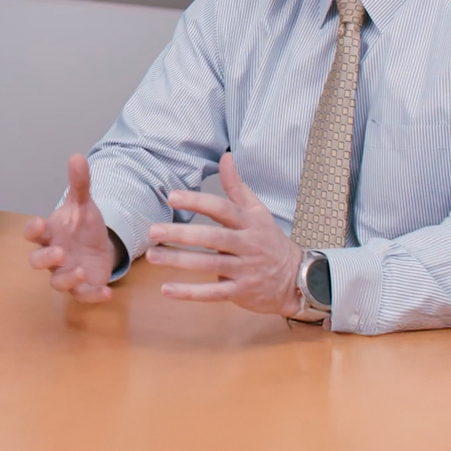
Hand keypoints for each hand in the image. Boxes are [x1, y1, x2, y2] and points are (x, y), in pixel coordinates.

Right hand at [23, 155, 116, 302]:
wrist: (100, 247)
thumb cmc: (84, 226)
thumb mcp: (85, 204)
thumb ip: (80, 184)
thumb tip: (77, 156)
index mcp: (51, 233)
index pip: (33, 233)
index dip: (33, 230)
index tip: (39, 223)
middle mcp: (53, 255)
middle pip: (37, 261)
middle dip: (46, 259)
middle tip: (61, 252)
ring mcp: (66, 273)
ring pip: (56, 282)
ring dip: (66, 279)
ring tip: (80, 272)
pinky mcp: (82, 288)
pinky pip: (82, 296)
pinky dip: (92, 296)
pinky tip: (106, 293)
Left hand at [144, 152, 302, 316]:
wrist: (297, 278)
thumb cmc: (270, 241)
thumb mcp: (258, 211)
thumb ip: (237, 186)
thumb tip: (225, 156)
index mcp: (249, 223)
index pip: (222, 209)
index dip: (197, 202)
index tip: (172, 197)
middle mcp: (246, 245)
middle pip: (212, 237)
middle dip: (181, 234)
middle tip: (153, 230)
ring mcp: (244, 270)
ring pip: (208, 265)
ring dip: (179, 261)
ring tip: (153, 256)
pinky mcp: (240, 292)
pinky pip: (213, 293)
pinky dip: (190, 293)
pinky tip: (167, 289)